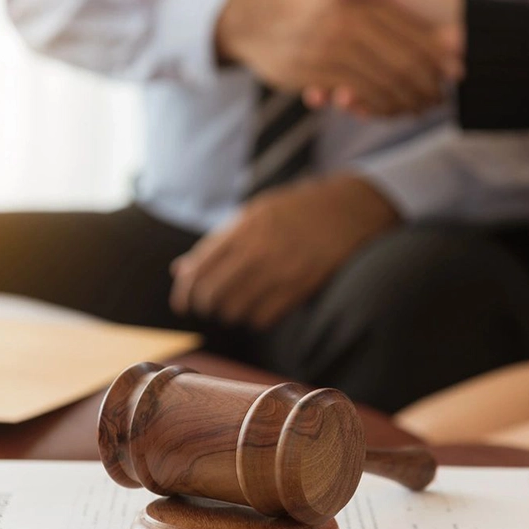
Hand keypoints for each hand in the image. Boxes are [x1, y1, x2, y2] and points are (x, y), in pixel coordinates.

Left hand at [169, 175, 399, 329]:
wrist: (347, 209)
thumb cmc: (296, 210)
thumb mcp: (253, 214)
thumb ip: (217, 242)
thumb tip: (180, 269)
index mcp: (243, 228)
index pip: (199, 269)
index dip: (185, 292)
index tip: (183, 304)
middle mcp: (258, 250)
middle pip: (212, 294)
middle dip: (205, 306)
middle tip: (210, 307)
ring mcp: (281, 270)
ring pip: (235, 310)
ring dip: (230, 314)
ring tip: (235, 307)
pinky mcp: (301, 287)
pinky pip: (263, 318)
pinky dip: (255, 319)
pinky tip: (259, 310)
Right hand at [216, 0, 460, 116]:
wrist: (251, 17)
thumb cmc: (307, 3)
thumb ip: (384, 8)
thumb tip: (446, 36)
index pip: (411, 31)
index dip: (438, 54)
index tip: (457, 69)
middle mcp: (345, 20)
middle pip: (402, 61)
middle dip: (426, 84)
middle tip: (439, 97)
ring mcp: (327, 48)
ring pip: (381, 83)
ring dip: (405, 101)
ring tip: (419, 107)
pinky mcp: (312, 73)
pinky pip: (356, 97)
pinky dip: (377, 107)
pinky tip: (388, 111)